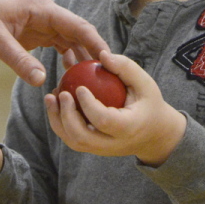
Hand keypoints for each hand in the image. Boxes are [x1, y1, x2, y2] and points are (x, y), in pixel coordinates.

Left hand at [0, 0, 108, 87]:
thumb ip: (19, 60)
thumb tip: (42, 80)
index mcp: (42, 9)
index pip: (78, 26)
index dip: (96, 43)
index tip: (111, 62)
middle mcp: (46, 14)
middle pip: (79, 34)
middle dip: (94, 54)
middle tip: (107, 79)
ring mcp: (41, 23)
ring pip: (70, 41)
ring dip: (81, 59)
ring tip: (93, 82)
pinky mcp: (34, 34)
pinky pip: (58, 46)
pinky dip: (67, 60)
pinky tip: (71, 77)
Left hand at [45, 50, 185, 164]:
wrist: (154, 134)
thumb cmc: (148, 103)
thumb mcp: (145, 82)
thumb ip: (125, 67)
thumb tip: (102, 55)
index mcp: (128, 128)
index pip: (105, 122)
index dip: (89, 106)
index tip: (79, 87)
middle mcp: (112, 143)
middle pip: (83, 137)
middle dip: (67, 116)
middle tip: (62, 93)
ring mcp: (101, 149)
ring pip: (73, 141)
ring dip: (58, 120)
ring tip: (51, 97)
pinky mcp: (92, 147)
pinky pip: (71, 139)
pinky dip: (59, 122)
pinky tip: (55, 102)